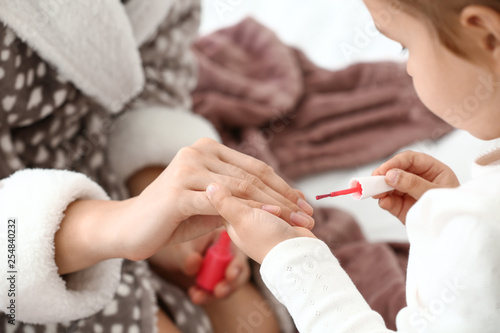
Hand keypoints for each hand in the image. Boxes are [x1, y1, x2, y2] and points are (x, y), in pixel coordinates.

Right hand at [120, 138, 313, 261]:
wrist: (130, 229)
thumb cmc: (173, 218)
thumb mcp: (211, 205)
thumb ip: (237, 198)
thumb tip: (275, 202)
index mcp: (207, 150)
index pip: (254, 167)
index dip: (282, 186)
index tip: (303, 204)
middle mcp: (197, 152)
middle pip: (252, 176)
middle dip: (284, 198)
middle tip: (307, 216)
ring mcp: (187, 170)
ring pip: (240, 187)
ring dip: (272, 206)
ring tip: (295, 221)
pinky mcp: (178, 192)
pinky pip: (221, 201)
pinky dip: (248, 210)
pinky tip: (268, 219)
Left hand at [148, 229, 250, 303]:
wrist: (152, 240)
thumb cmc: (167, 235)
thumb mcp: (176, 246)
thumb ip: (186, 256)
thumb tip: (195, 264)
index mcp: (220, 232)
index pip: (236, 248)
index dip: (236, 262)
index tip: (230, 275)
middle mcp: (224, 247)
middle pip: (237, 267)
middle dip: (230, 282)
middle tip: (219, 291)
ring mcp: (218, 263)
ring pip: (228, 281)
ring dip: (216, 292)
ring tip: (198, 297)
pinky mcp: (211, 276)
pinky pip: (215, 288)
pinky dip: (206, 294)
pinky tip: (194, 295)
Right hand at [372, 150, 459, 223]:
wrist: (456, 233)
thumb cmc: (452, 208)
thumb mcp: (434, 192)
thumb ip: (413, 183)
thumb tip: (390, 175)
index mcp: (432, 170)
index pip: (410, 159)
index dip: (395, 162)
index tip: (383, 171)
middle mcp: (419, 179)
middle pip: (397, 171)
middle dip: (384, 176)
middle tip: (373, 181)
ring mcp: (410, 193)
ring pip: (390, 186)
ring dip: (381, 189)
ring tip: (376, 194)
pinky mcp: (403, 207)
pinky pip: (391, 201)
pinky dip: (385, 202)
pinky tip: (384, 202)